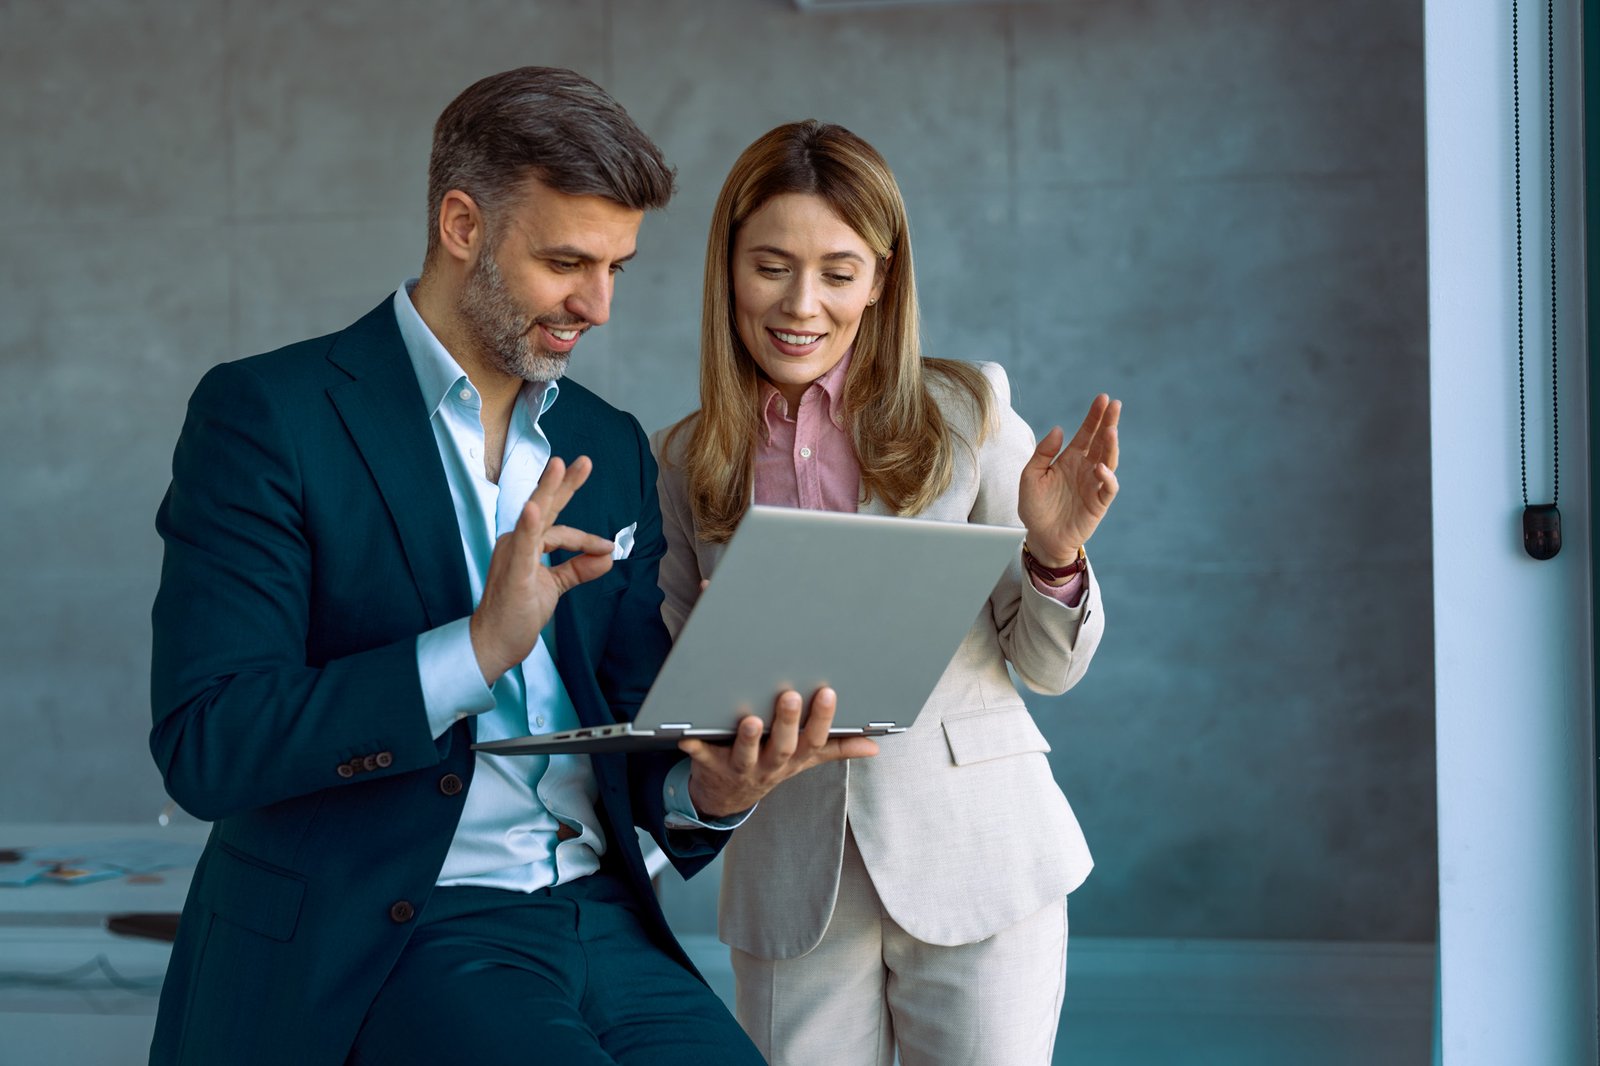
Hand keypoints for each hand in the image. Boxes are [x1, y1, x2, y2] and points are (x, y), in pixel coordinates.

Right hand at [470, 456, 614, 683]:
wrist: (495, 642)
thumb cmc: (518, 612)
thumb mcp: (554, 586)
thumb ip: (578, 569)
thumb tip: (607, 557)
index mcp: (527, 545)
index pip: (561, 531)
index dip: (586, 539)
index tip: (608, 548)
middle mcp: (517, 543)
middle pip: (544, 506)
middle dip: (564, 483)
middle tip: (583, 461)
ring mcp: (513, 555)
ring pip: (534, 518)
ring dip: (547, 491)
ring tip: (560, 466)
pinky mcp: (513, 572)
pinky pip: (522, 546)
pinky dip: (529, 525)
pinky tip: (534, 508)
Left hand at [680, 687, 877, 817]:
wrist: (727, 798)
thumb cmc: (770, 766)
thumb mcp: (806, 760)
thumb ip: (837, 748)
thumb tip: (874, 746)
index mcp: (794, 758)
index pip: (814, 740)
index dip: (823, 719)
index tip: (828, 692)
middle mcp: (770, 764)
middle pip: (782, 747)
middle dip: (788, 724)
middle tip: (789, 697)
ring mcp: (740, 767)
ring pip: (746, 755)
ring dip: (748, 739)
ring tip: (750, 719)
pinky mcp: (710, 766)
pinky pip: (703, 758)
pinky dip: (696, 748)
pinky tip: (689, 737)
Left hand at [1018, 394, 1120, 564]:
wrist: (1041, 538)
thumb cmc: (1035, 508)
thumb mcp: (1030, 476)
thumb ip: (1042, 453)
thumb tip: (1058, 429)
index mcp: (1070, 459)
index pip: (1086, 433)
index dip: (1094, 417)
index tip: (1103, 398)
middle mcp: (1085, 468)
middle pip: (1101, 441)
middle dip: (1108, 423)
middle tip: (1115, 405)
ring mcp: (1094, 484)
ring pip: (1109, 460)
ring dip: (1111, 445)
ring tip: (1110, 430)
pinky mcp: (1099, 503)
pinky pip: (1108, 487)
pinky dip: (1108, 477)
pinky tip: (1101, 468)